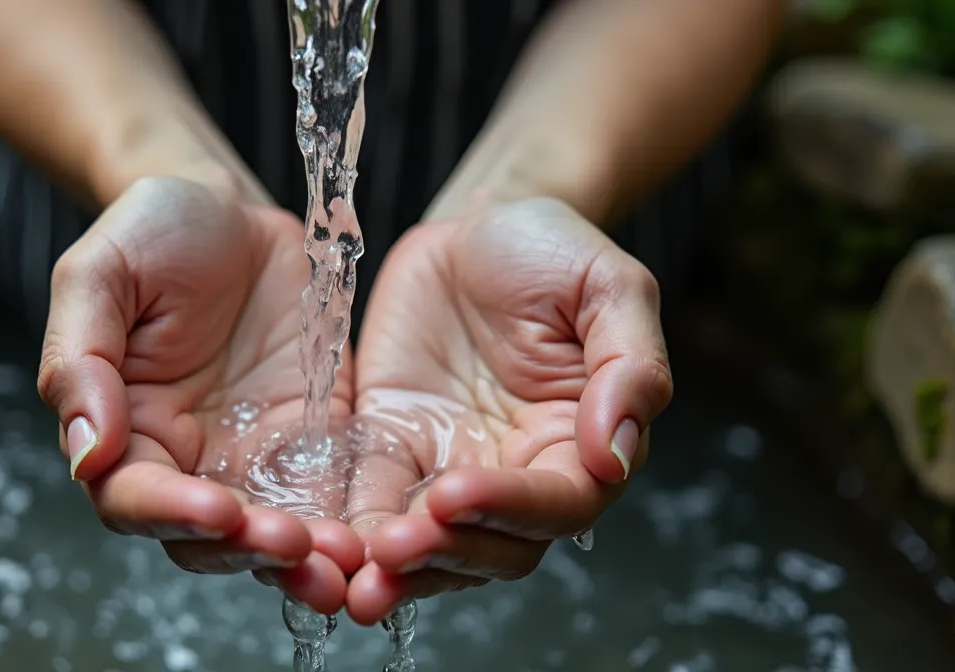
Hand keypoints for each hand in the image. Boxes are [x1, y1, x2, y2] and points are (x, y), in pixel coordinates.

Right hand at [37, 177, 362, 613]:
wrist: (232, 208)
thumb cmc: (153, 232)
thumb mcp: (99, 274)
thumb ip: (80, 360)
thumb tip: (86, 454)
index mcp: (125, 430)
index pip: (134, 498)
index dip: (171, 514)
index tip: (217, 511)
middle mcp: (187, 460)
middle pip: (206, 539)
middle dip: (247, 551)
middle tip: (294, 545)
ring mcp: (253, 457)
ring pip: (270, 536)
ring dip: (303, 560)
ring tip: (343, 562)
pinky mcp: (313, 444)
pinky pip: (329, 497)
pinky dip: (347, 524)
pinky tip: (374, 537)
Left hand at [342, 197, 673, 624]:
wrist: (478, 222)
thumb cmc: (552, 250)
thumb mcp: (609, 287)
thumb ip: (630, 367)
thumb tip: (615, 454)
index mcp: (578, 442)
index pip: (558, 504)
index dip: (512, 508)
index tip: (460, 493)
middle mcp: (516, 471)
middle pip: (492, 544)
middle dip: (445, 553)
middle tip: (395, 547)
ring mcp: (450, 465)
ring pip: (432, 545)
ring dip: (397, 569)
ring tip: (357, 578)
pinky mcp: (393, 449)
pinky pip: (372, 501)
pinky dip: (351, 530)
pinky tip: (324, 547)